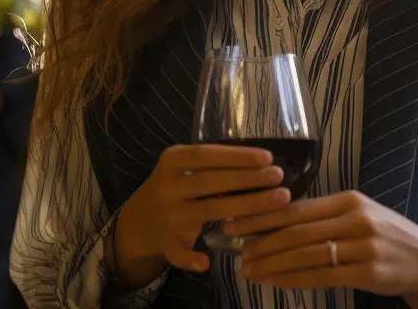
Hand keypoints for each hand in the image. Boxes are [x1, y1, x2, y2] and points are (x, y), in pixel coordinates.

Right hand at [113, 144, 289, 285]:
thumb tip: (261, 161)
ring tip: (278, 199)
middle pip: (211, 182)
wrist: (138, 220)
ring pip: (209, 212)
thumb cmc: (176, 184)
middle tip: (278, 177)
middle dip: (248, 180)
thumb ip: (213, 162)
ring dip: (245, 207)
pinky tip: (209, 262)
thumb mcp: (184, 166)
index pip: (205, 155)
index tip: (267, 157)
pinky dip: (193, 259)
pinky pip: (180, 253)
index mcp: (171, 161)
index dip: (236, 156)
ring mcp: (166, 216)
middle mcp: (166, 187)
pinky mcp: (166, 243)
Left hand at [229, 190, 417, 306]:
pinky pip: (322, 276)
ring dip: (273, 264)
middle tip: (238, 253)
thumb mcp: (359, 215)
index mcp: (350, 200)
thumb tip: (275, 221)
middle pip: (298, 232)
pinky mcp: (369, 272)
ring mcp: (364, 246)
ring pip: (307, 255)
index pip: (298, 208)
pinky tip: (276, 281)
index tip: (237, 223)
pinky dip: (294, 279)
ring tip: (250, 270)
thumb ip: (324, 217)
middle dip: (263, 243)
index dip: (264, 217)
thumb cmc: (385, 235)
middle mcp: (357, 219)